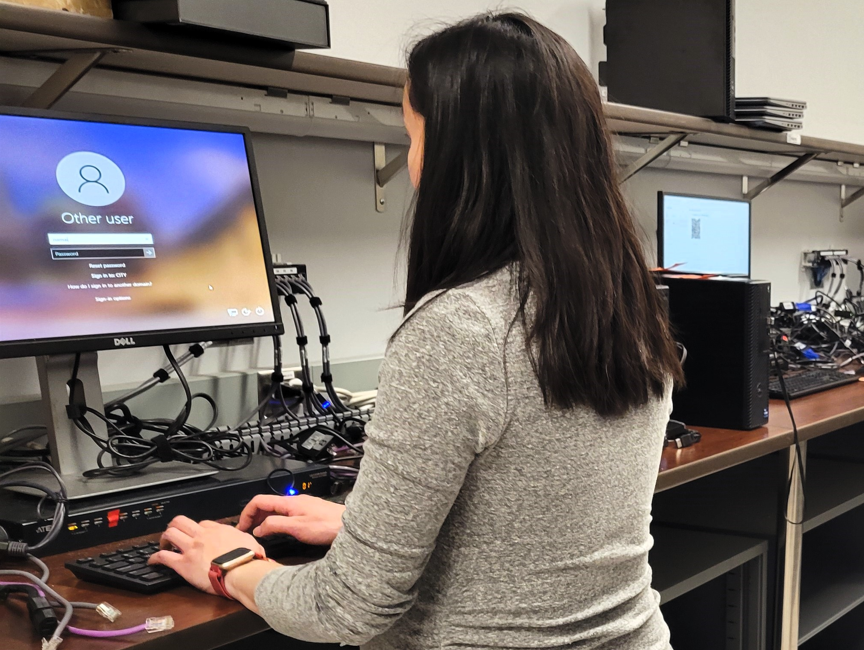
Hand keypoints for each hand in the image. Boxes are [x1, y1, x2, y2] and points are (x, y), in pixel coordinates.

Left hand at [149, 516, 265, 594]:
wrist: (241, 571)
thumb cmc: (247, 559)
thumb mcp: (249, 541)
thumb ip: (242, 538)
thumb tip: (245, 540)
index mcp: (218, 530)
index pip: (202, 523)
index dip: (198, 529)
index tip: (197, 535)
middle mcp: (202, 536)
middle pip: (181, 521)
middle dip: (175, 525)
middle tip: (174, 533)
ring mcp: (191, 548)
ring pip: (170, 533)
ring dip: (164, 538)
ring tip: (163, 544)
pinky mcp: (183, 564)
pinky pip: (163, 556)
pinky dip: (155, 557)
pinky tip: (153, 560)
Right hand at [237, 494, 344, 545]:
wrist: (349, 525)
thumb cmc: (327, 525)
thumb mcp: (296, 527)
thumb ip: (275, 526)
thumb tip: (258, 528)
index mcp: (288, 502)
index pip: (259, 501)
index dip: (247, 513)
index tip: (241, 526)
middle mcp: (294, 501)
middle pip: (267, 504)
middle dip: (254, 516)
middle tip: (247, 531)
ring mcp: (301, 506)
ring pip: (276, 509)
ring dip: (264, 519)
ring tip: (259, 533)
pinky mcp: (308, 513)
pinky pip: (286, 514)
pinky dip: (276, 521)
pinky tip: (278, 531)